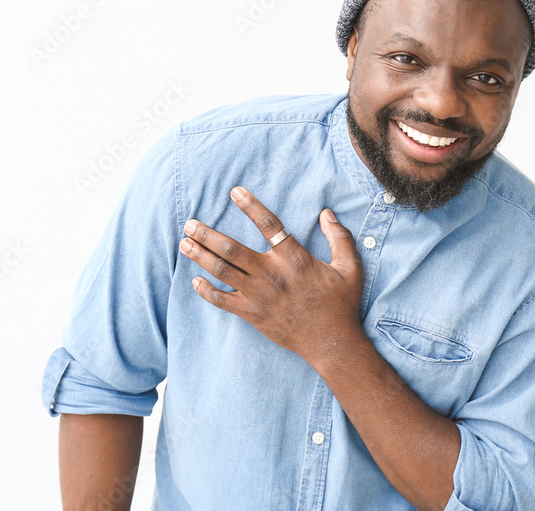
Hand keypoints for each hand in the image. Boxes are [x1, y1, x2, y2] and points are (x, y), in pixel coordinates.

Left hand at [179, 186, 364, 366]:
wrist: (332, 342)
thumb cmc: (341, 304)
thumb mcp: (350, 267)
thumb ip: (340, 237)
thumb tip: (326, 213)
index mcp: (294, 258)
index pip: (268, 224)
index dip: (250, 205)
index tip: (234, 192)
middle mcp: (271, 274)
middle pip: (231, 248)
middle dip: (207, 234)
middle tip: (189, 223)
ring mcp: (259, 295)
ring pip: (222, 271)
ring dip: (200, 256)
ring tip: (184, 243)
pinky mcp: (252, 315)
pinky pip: (222, 301)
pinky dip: (206, 291)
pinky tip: (194, 281)